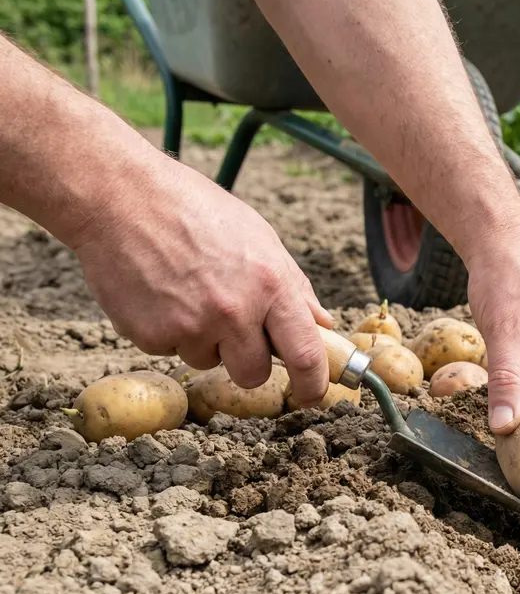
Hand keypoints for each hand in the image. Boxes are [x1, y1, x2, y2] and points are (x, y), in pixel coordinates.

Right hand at [71, 158, 336, 405]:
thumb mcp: (260, 237)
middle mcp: (233, 312)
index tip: (312, 395)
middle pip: (253, 373)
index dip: (313, 384)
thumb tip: (323, 325)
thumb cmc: (196, 210)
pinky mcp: (150, 335)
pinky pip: (170, 350)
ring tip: (187, 290)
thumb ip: (294, 286)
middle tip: (232, 329)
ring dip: (203, 339)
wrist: (121, 198)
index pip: (305, 355)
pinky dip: (168, 330)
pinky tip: (160, 291)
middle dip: (247, 361)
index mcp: (270, 285)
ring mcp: (190, 326)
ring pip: (208, 361)